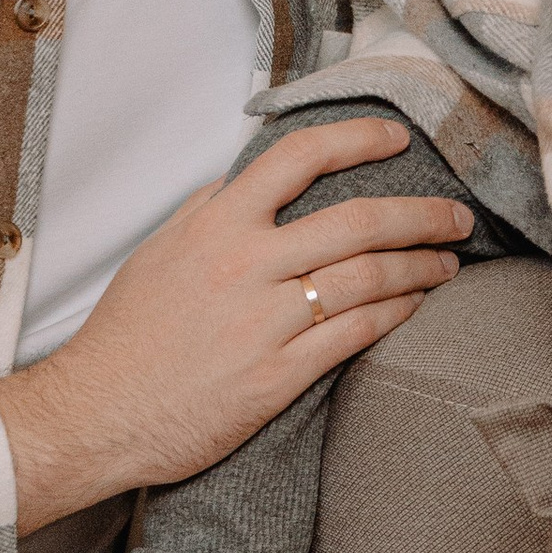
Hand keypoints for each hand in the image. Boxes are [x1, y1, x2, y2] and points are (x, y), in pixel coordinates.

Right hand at [0, 122, 472, 531]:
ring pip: (367, 278)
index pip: (299, 158)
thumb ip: (211, 207)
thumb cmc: (127, 334)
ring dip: (419, 266)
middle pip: (357, 221)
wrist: (94, 414)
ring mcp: (263, 323)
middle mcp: (245, 264)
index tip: (398, 138)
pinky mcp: (275, 378)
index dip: (358, 139)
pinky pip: (352, 335)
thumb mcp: (159, 250)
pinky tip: (414, 306)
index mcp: (217, 224)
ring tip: (446, 262)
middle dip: (421, 214)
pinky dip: (394, 315)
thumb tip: (252, 175)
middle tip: (456, 215)